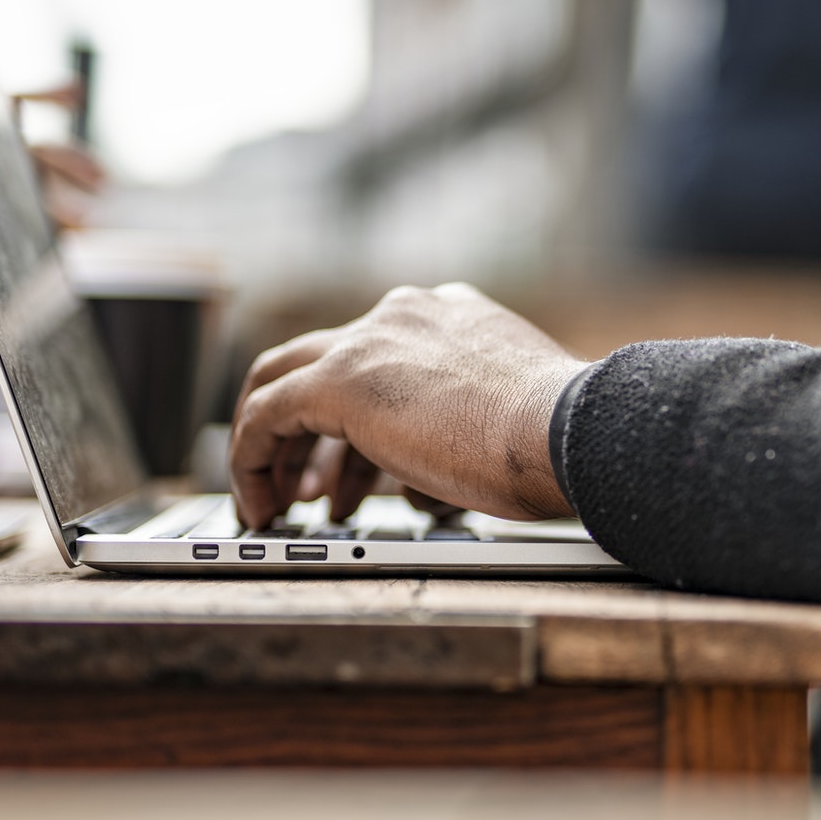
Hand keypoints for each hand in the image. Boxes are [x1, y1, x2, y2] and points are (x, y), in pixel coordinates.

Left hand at [231, 283, 585, 530]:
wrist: (568, 429)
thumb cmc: (559, 439)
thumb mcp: (509, 415)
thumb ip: (463, 422)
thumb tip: (427, 479)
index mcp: (449, 314)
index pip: (376, 353)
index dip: (356, 414)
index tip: (353, 462)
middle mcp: (403, 314)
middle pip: (317, 356)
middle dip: (302, 427)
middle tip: (302, 482)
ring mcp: (368, 341)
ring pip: (281, 380)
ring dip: (275, 449)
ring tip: (280, 505)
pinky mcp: (339, 382)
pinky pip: (264, 415)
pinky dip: (252, 459)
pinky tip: (260, 502)